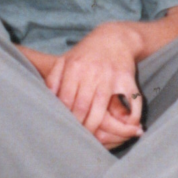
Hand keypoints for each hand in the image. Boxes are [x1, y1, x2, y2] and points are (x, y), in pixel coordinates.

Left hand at [48, 21, 147, 148]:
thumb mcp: (66, 60)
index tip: (64, 128)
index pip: (65, 99)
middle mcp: (92, 72)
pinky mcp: (127, 80)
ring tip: (92, 138)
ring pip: (100, 109)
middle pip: (81, 107)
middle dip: (78, 126)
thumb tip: (47, 99)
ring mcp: (110, 77)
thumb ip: (54, 78)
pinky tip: (125, 128)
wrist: (115, 38)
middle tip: (77, 137)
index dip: (64, 116)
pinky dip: (129, 118)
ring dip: (96, 127)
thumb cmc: (87, 53)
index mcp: (74, 67)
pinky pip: (130, 103)